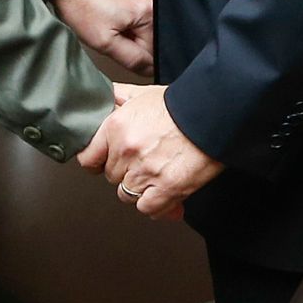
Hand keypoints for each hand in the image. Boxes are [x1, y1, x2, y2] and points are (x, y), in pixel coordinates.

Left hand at [53, 0, 153, 75]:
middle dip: (134, 46)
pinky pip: (140, 19)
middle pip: (153, 41)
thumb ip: (132, 59)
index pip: (155, 54)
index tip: (115, 49)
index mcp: (149, 12)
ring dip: (130, 34)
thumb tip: (151, 69)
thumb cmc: (78, 5)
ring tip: (108, 23)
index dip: (135, 59)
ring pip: (146, 31)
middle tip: (110, 35)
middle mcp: (153, 0)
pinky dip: (127, 24)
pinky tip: (111, 16)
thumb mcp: (103, 42)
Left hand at [77, 83, 222, 218]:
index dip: (98, 161)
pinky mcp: (167, 189)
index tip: (105, 161)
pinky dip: (155, 204)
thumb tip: (103, 99)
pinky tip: (163, 190)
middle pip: (112, 176)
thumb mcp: (144, 93)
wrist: (214, 114)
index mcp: (116, 126)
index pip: (88, 158)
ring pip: (127, 194)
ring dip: (140, 188)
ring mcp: (145, 172)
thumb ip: (118, 97)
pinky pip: (147, 209)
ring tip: (156, 173)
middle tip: (144, 159)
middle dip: (125, 171)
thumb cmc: (183, 103)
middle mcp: (126, 151)